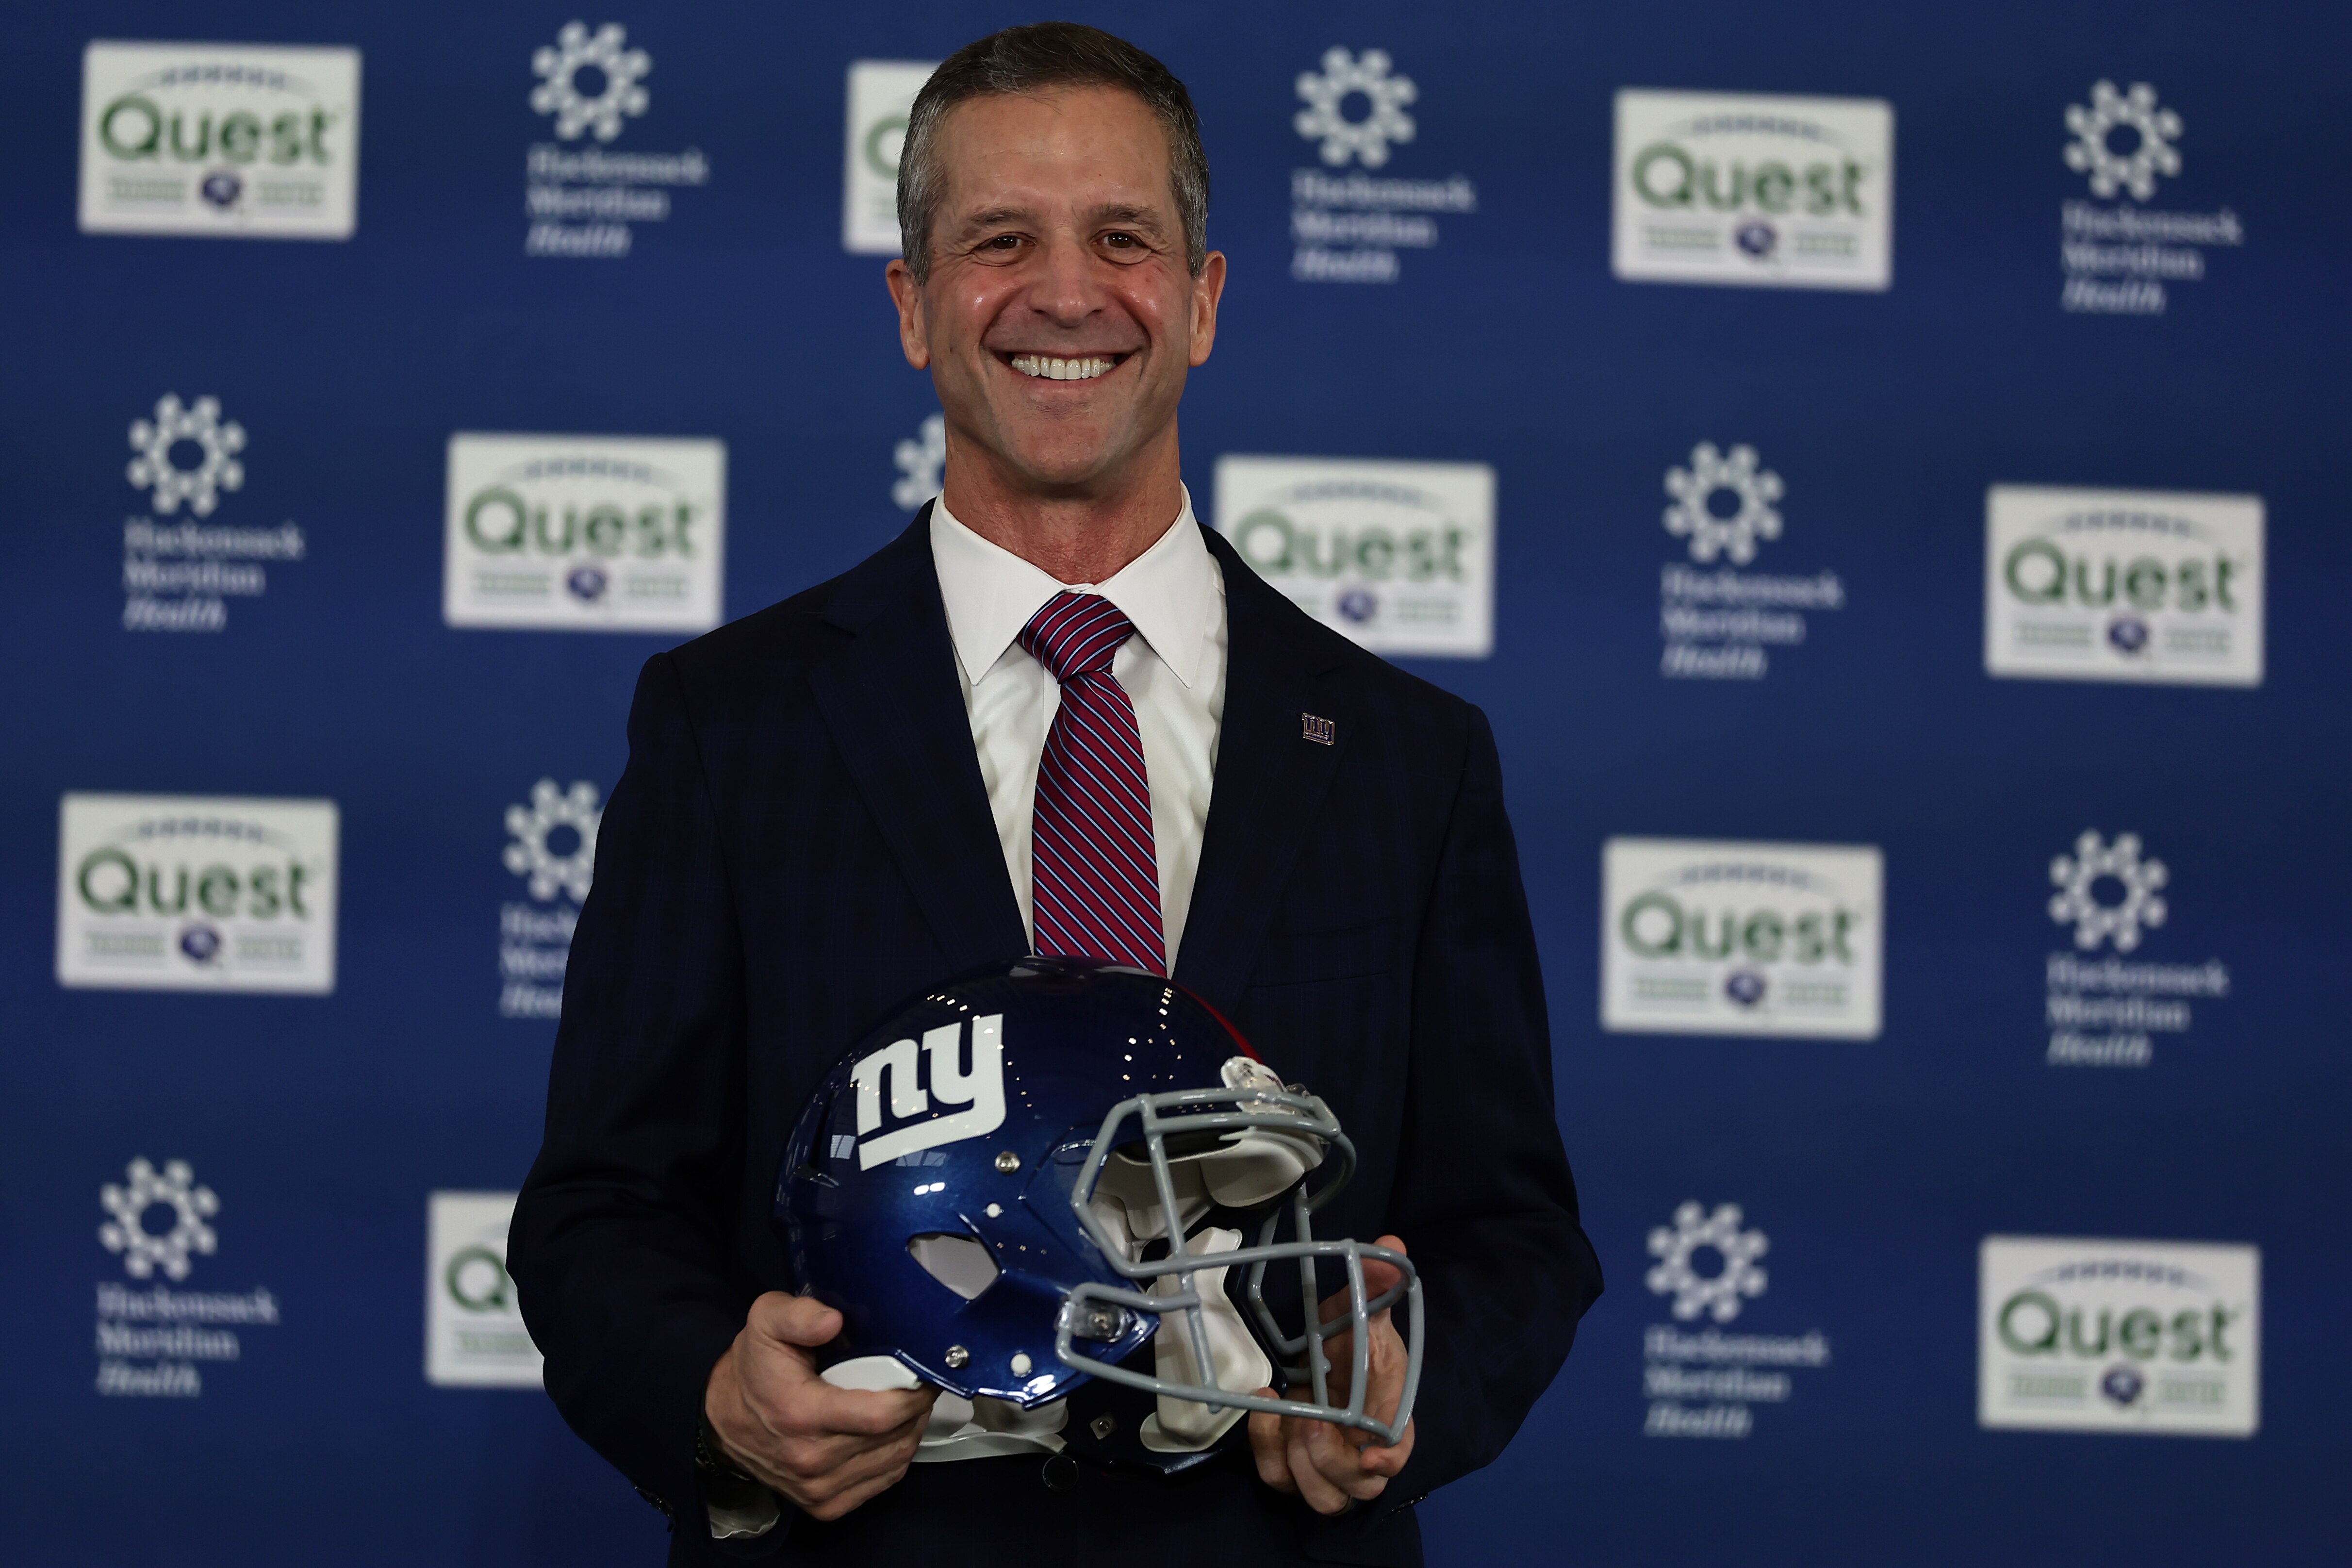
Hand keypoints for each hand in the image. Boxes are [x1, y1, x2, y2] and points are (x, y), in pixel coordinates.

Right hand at [703, 1292, 938, 1520]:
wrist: (722, 1417)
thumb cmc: (753, 1367)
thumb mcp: (767, 1321)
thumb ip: (799, 1315)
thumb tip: (834, 1321)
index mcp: (800, 1413)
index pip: (880, 1415)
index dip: (913, 1396)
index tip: (924, 1376)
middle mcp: (810, 1459)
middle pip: (893, 1439)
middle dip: (916, 1410)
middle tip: (919, 1385)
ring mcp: (817, 1488)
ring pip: (893, 1463)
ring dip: (910, 1433)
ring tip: (908, 1407)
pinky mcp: (823, 1505)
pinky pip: (880, 1483)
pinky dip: (893, 1459)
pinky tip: (889, 1435)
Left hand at [1248, 1233, 1416, 1515]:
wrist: (1324, 1351)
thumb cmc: (1353, 1337)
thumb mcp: (1362, 1308)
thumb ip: (1377, 1283)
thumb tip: (1390, 1246)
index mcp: (1388, 1416)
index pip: (1398, 1453)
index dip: (1388, 1462)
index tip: (1371, 1457)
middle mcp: (1359, 1449)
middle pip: (1355, 1489)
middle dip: (1330, 1462)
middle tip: (1310, 1421)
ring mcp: (1325, 1462)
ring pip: (1319, 1496)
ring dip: (1300, 1463)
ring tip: (1288, 1415)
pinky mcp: (1292, 1464)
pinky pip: (1278, 1477)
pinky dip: (1267, 1449)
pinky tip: (1264, 1407)